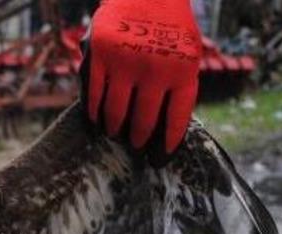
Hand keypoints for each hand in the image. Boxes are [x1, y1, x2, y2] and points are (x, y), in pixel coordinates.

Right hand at [83, 0, 201, 152]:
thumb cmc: (168, 25)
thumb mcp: (187, 52)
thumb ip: (180, 84)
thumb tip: (168, 129)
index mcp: (183, 70)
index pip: (177, 119)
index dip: (167, 144)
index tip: (159, 159)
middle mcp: (156, 69)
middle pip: (144, 121)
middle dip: (138, 139)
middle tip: (134, 146)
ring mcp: (126, 62)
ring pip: (115, 113)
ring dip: (114, 128)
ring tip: (114, 133)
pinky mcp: (100, 55)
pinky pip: (94, 95)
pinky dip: (94, 111)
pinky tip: (96, 118)